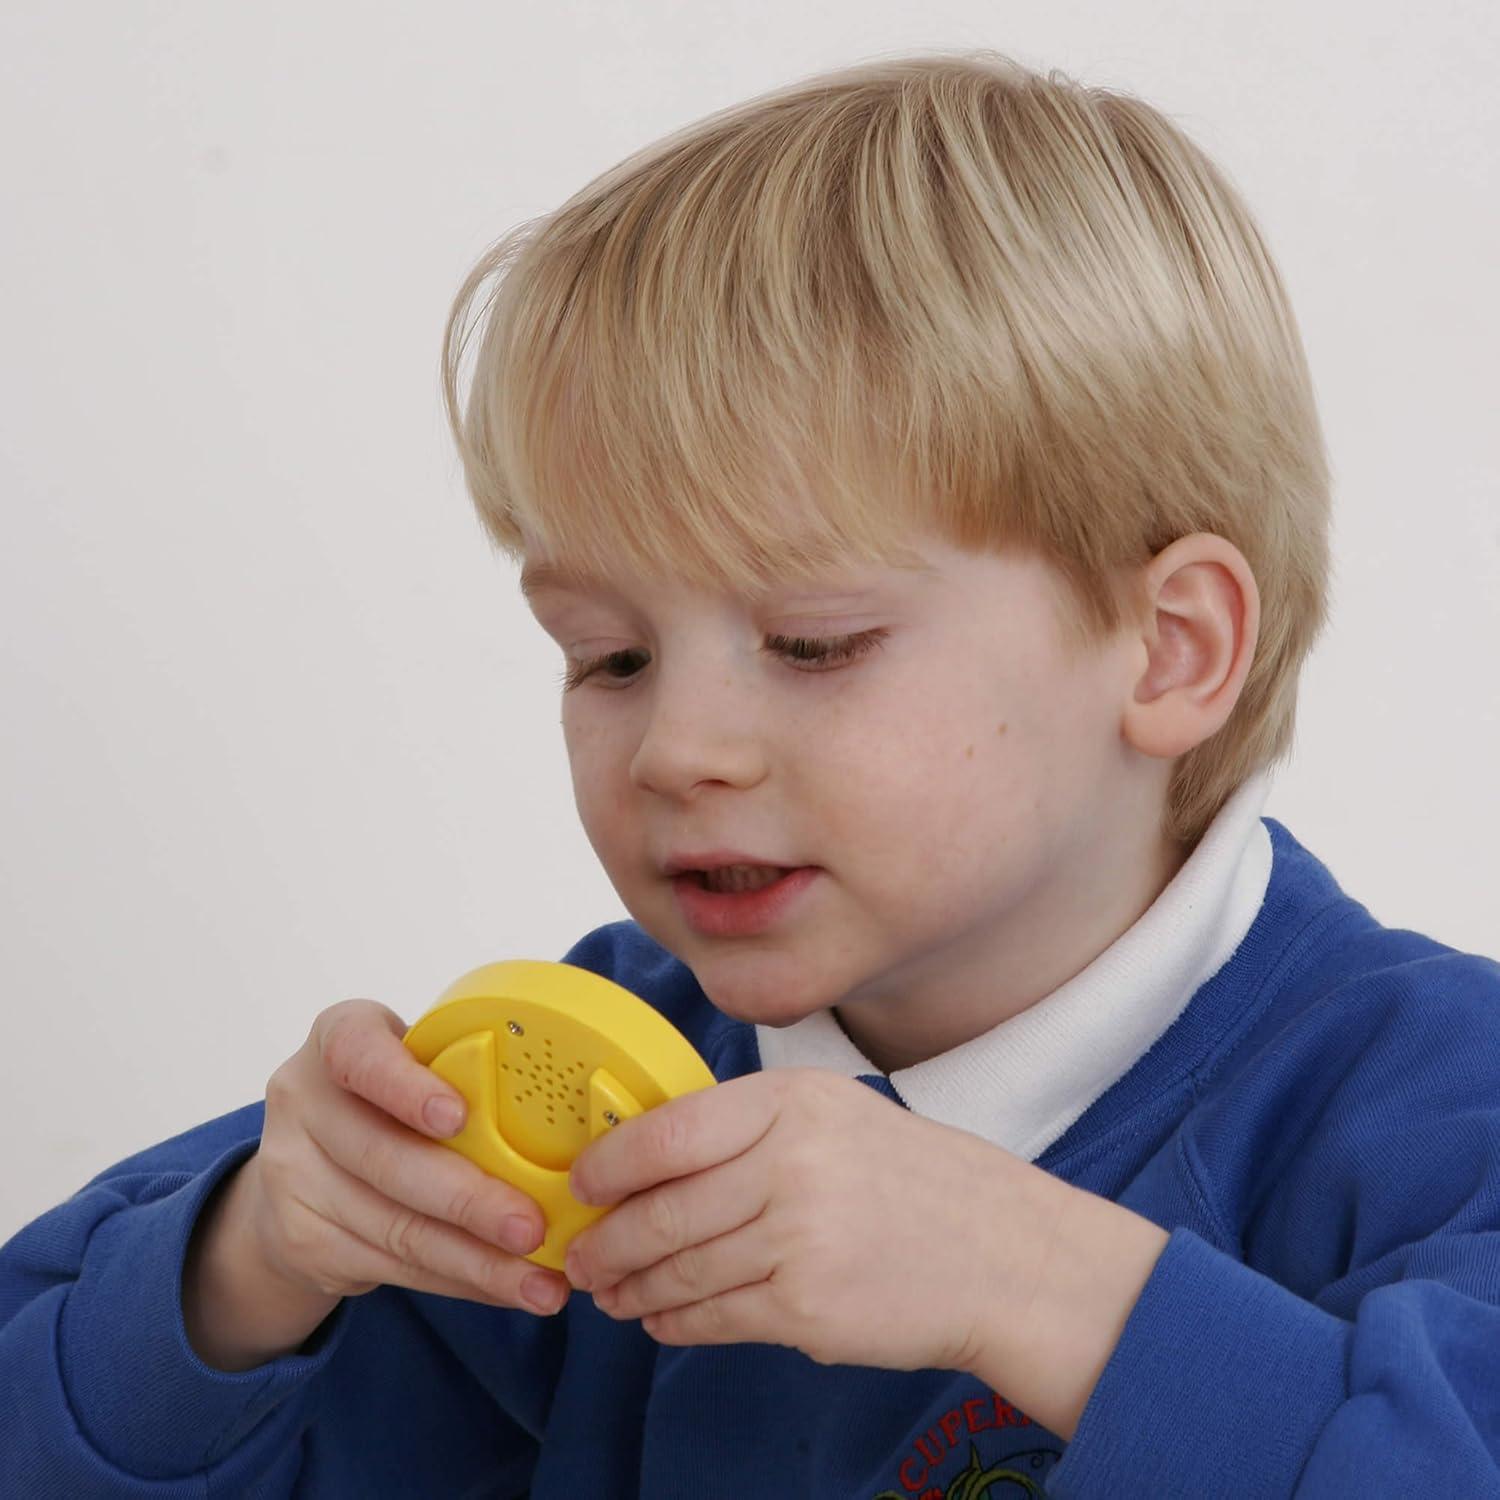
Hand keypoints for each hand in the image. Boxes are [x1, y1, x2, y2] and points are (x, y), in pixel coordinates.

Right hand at [247, 998, 571, 1315]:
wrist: (300, 1166)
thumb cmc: (389, 1096)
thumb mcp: (412, 1059)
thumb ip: (460, 1070)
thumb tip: (568, 1116)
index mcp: (337, 1037)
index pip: (357, 1051)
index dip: (405, 1086)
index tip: (457, 1117)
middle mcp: (304, 1101)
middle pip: (386, 1159)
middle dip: (469, 1200)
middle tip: (534, 1228)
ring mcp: (293, 1176)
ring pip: (395, 1228)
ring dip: (477, 1262)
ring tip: (541, 1283)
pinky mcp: (304, 1241)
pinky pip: (393, 1267)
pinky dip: (459, 1280)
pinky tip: (504, 1287)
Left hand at [562, 1068, 1057, 1372]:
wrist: (1003, 1254)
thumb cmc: (916, 1180)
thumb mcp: (835, 1115)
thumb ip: (749, 1128)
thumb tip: (650, 1161)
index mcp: (792, 1101)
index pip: (667, 1133)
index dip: (609, 1164)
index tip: (583, 1185)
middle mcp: (791, 1163)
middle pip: (662, 1211)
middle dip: (607, 1242)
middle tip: (583, 1258)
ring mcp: (798, 1239)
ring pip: (680, 1271)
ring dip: (634, 1288)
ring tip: (614, 1294)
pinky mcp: (806, 1309)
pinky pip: (714, 1318)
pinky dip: (676, 1322)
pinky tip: (662, 1319)